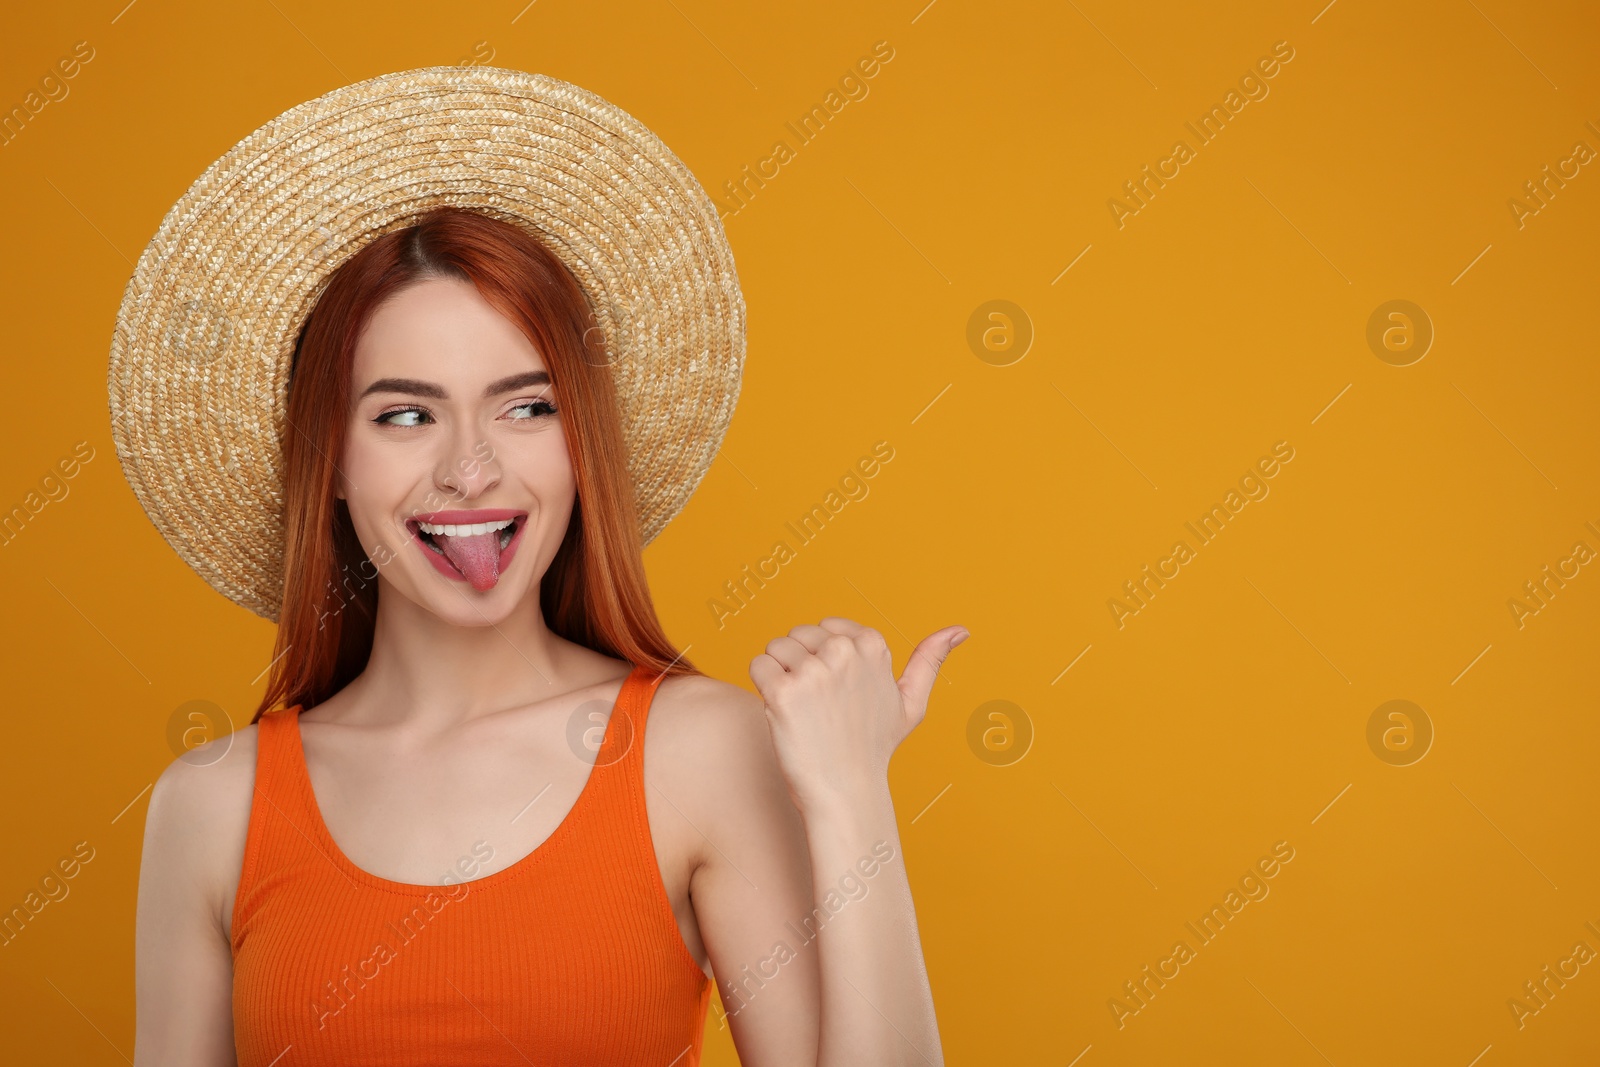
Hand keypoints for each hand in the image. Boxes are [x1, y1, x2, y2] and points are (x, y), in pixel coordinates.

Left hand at [749, 616, 969, 816]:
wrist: (845, 793)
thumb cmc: (873, 748)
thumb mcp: (910, 703)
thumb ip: (930, 660)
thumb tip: (960, 630)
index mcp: (873, 645)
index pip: (826, 627)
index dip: (824, 659)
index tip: (837, 692)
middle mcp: (844, 652)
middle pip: (798, 635)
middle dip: (800, 664)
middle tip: (818, 706)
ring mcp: (813, 672)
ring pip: (775, 647)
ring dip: (779, 675)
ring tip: (801, 709)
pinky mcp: (783, 692)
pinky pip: (757, 666)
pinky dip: (762, 687)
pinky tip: (782, 713)